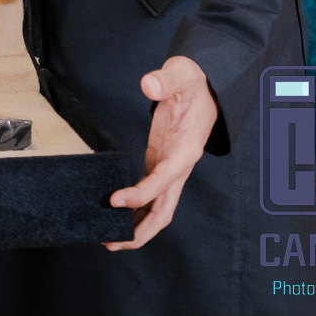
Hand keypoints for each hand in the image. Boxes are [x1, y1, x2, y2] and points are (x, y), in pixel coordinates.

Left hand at [105, 54, 216, 249]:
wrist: (206, 85)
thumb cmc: (193, 82)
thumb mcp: (182, 74)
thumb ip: (166, 79)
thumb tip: (149, 84)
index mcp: (186, 150)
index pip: (163, 179)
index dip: (141, 194)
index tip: (115, 200)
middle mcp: (180, 166)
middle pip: (164, 209)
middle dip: (141, 230)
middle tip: (111, 241)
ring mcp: (171, 168)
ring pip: (158, 207)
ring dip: (137, 226)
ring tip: (109, 238)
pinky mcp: (160, 163)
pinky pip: (150, 194)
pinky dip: (136, 207)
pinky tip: (117, 214)